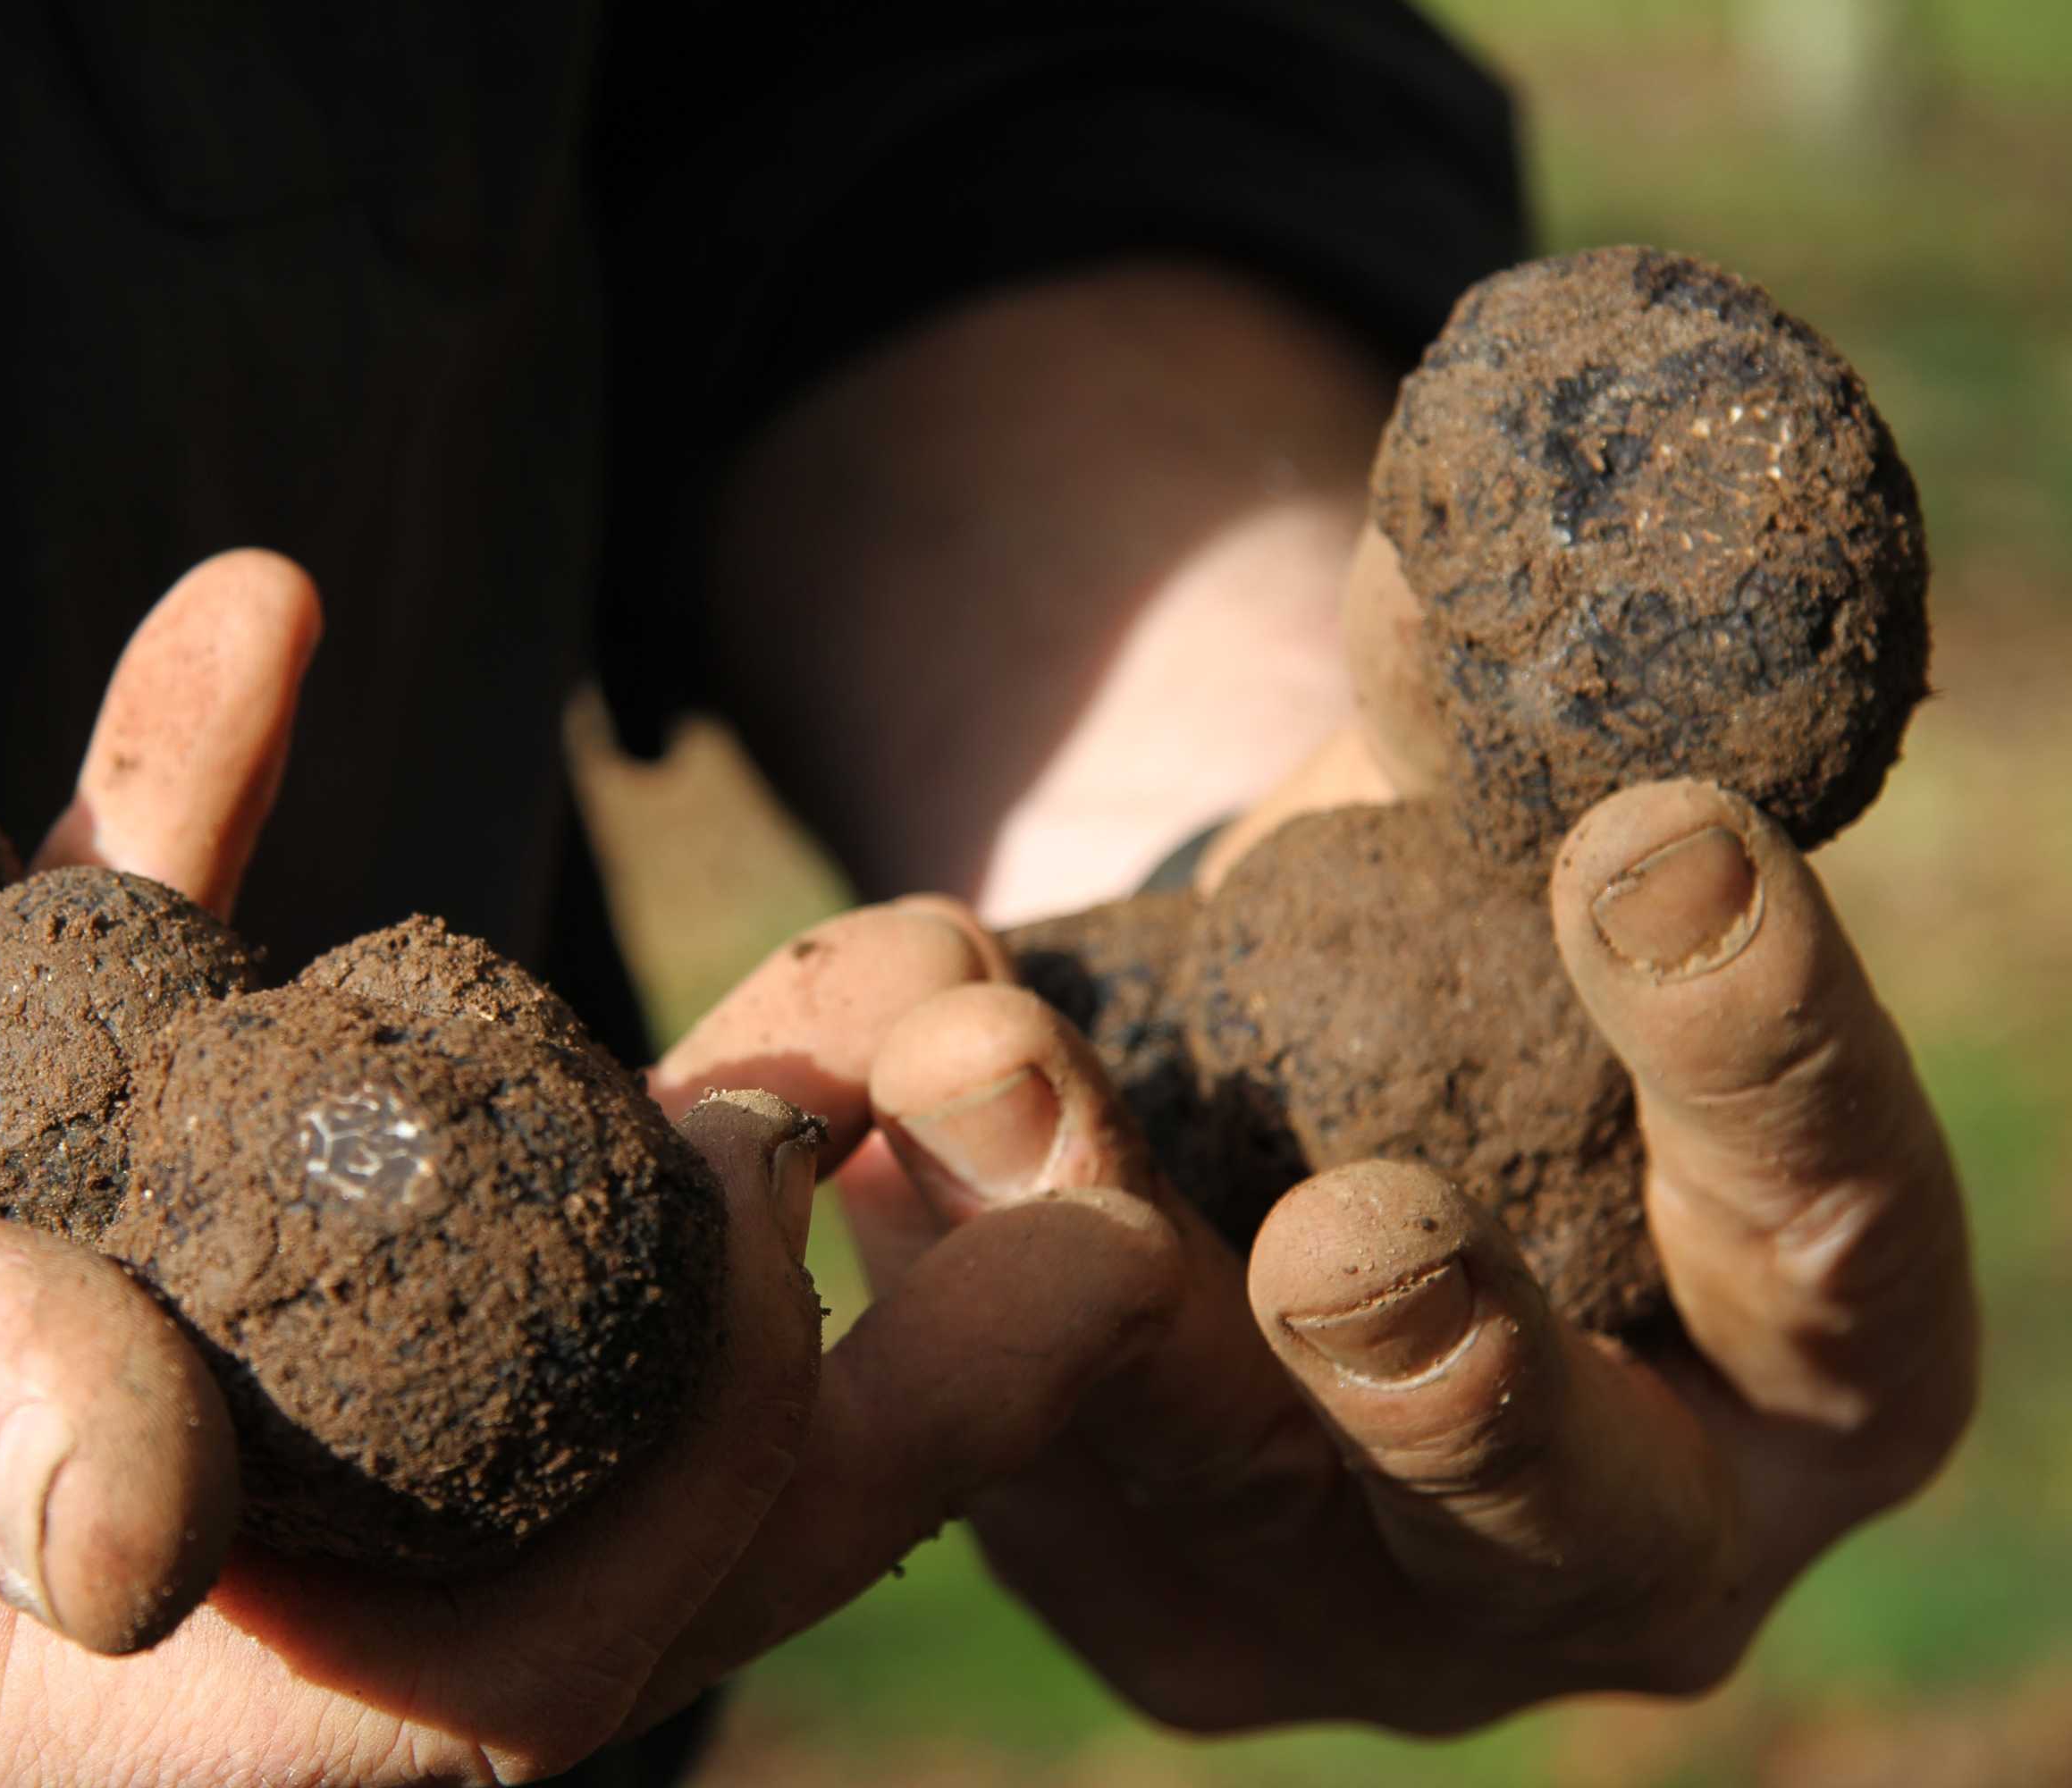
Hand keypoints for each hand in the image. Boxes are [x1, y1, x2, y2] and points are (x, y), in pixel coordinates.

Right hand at [0, 552, 876, 1785]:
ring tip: (799, 1003)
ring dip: (600, 1145)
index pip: (468, 1679)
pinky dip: (192, 839)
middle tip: (1035, 1187)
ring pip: (409, 1288)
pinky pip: (146, 1026)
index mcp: (26, 1688)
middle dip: (803, 1372)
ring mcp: (66, 1354)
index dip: (713, 1503)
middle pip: (531, 1502)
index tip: (852, 1253)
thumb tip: (163, 1527)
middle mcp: (99, 1545)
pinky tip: (237, 627)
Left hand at [673, 778, 1973, 1731]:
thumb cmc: (1437, 959)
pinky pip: (1029, 1481)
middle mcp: (1622, 1543)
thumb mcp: (1485, 841)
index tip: (1652, 841)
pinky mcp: (1157, 1611)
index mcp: (1809, 1357)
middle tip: (1345, 1236)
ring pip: (1224, 1494)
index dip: (1761, 1052)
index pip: (1833, 1236)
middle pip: (1552, 1508)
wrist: (1251, 1103)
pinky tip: (843, 1132)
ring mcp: (1370, 1613)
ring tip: (973, 1064)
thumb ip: (1494, 732)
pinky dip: (930, 1292)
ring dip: (1088, 1277)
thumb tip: (1459, 506)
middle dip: (1440, 1364)